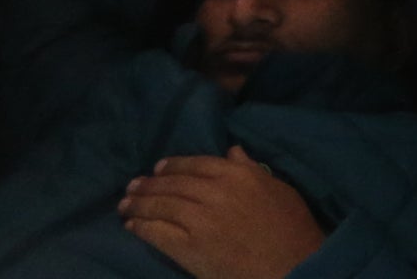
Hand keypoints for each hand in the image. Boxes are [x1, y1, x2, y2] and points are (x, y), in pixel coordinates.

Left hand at [118, 148, 325, 278]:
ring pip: (161, 206)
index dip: (174, 165)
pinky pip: (157, 233)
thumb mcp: (279, 189)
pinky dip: (141, 228)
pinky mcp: (189, 248)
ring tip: (125, 205)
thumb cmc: (291, 227)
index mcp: (239, 175)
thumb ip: (252, 169)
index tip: (158, 167)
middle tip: (132, 186)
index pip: (197, 163)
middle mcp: (215, 192)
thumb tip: (232, 151)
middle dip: (150, 184)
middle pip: (174, 183)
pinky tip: (131, 226)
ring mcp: (199, 220)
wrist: (291, 265)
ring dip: (139, 204)